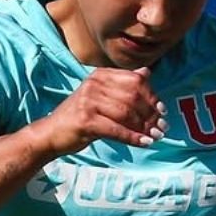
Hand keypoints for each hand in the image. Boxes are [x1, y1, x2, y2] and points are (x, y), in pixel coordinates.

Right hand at [34, 67, 168, 155]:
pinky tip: (144, 143)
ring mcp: (88, 101)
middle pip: (133, 98)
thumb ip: (124, 85)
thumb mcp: (102, 95)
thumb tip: (147, 73)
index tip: (162, 111)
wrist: (52, 133)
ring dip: (145, 127)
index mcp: (101, 75)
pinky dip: (133, 137)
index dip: (152, 96)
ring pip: (127, 114)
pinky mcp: (85, 120)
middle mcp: (94, 84)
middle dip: (151, 114)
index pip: (136, 81)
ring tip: (156, 136)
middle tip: (162, 127)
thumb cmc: (82, 115)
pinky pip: (117, 129)